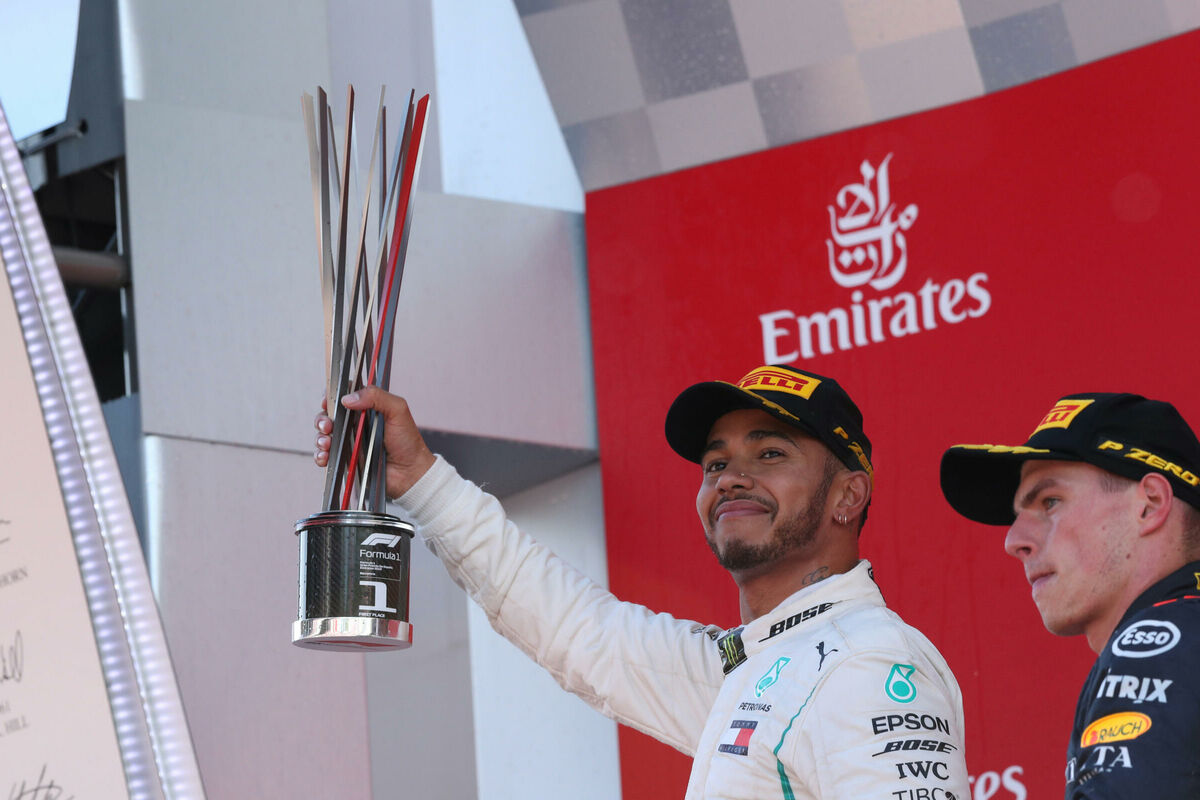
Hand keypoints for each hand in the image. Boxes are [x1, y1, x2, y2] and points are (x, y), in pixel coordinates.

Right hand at [314, 386, 436, 499]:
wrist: (410, 473)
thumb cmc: (407, 441)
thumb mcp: (398, 411)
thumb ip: (377, 397)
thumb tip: (347, 399)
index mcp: (366, 408)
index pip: (343, 396)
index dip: (331, 397)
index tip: (327, 402)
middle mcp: (355, 423)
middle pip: (328, 415)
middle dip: (322, 419)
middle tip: (327, 426)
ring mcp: (349, 442)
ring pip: (324, 435)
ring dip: (320, 437)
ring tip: (327, 444)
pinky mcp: (345, 459)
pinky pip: (325, 455)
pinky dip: (320, 455)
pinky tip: (325, 457)